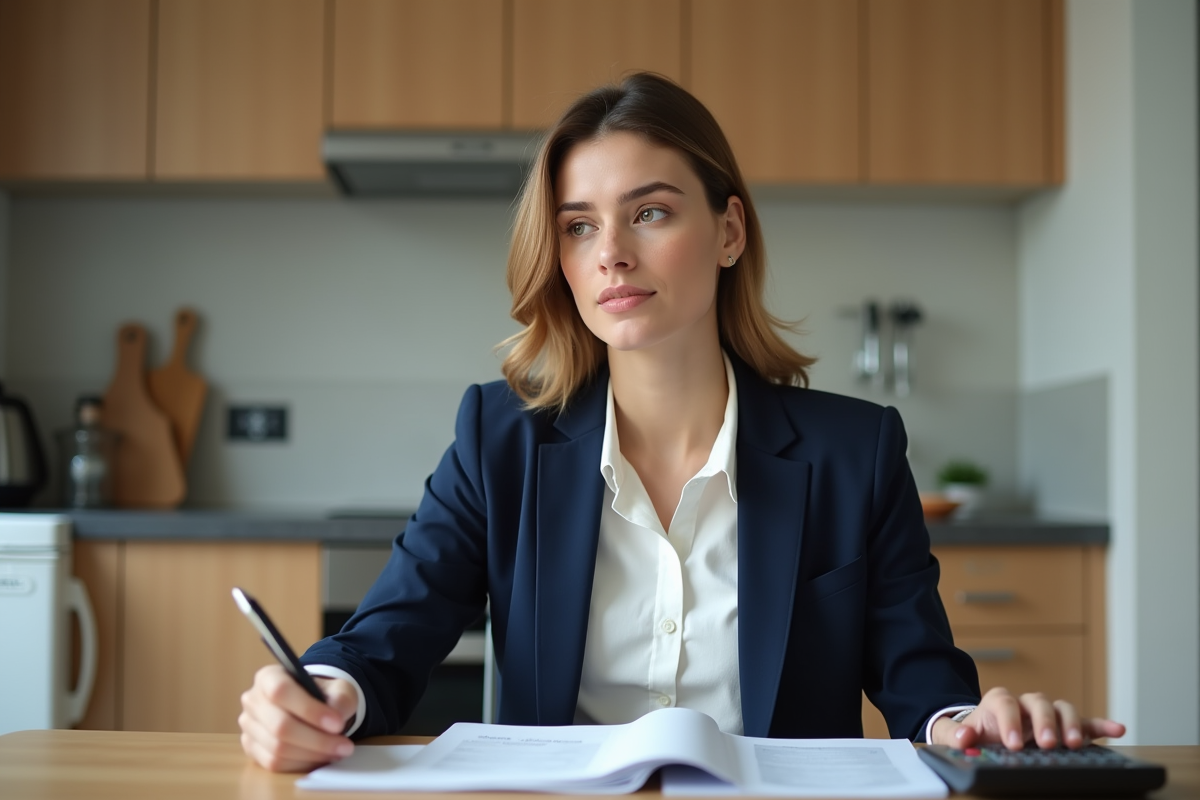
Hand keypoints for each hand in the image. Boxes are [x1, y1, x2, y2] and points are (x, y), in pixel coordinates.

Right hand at [239, 665, 358, 771]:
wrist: (311, 706)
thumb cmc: (322, 695)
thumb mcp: (338, 688)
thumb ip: (340, 699)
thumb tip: (336, 717)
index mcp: (269, 677)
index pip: (281, 691)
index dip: (309, 709)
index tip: (337, 723)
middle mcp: (253, 700)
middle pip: (280, 726)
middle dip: (317, 740)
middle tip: (344, 745)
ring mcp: (249, 726)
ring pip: (278, 749)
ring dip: (312, 754)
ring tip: (338, 751)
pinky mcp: (251, 748)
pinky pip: (274, 763)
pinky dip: (301, 764)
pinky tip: (321, 758)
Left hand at [931, 686, 1126, 750]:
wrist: (989, 734)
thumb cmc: (977, 734)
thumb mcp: (958, 735)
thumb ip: (954, 735)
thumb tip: (963, 740)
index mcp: (999, 702)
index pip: (1005, 702)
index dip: (1010, 720)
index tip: (1013, 744)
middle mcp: (1026, 703)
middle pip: (1038, 703)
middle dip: (1044, 722)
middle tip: (1047, 744)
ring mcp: (1048, 714)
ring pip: (1062, 708)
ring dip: (1071, 724)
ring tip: (1074, 744)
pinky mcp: (1066, 727)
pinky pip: (1086, 723)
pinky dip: (1101, 725)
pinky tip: (1118, 730)